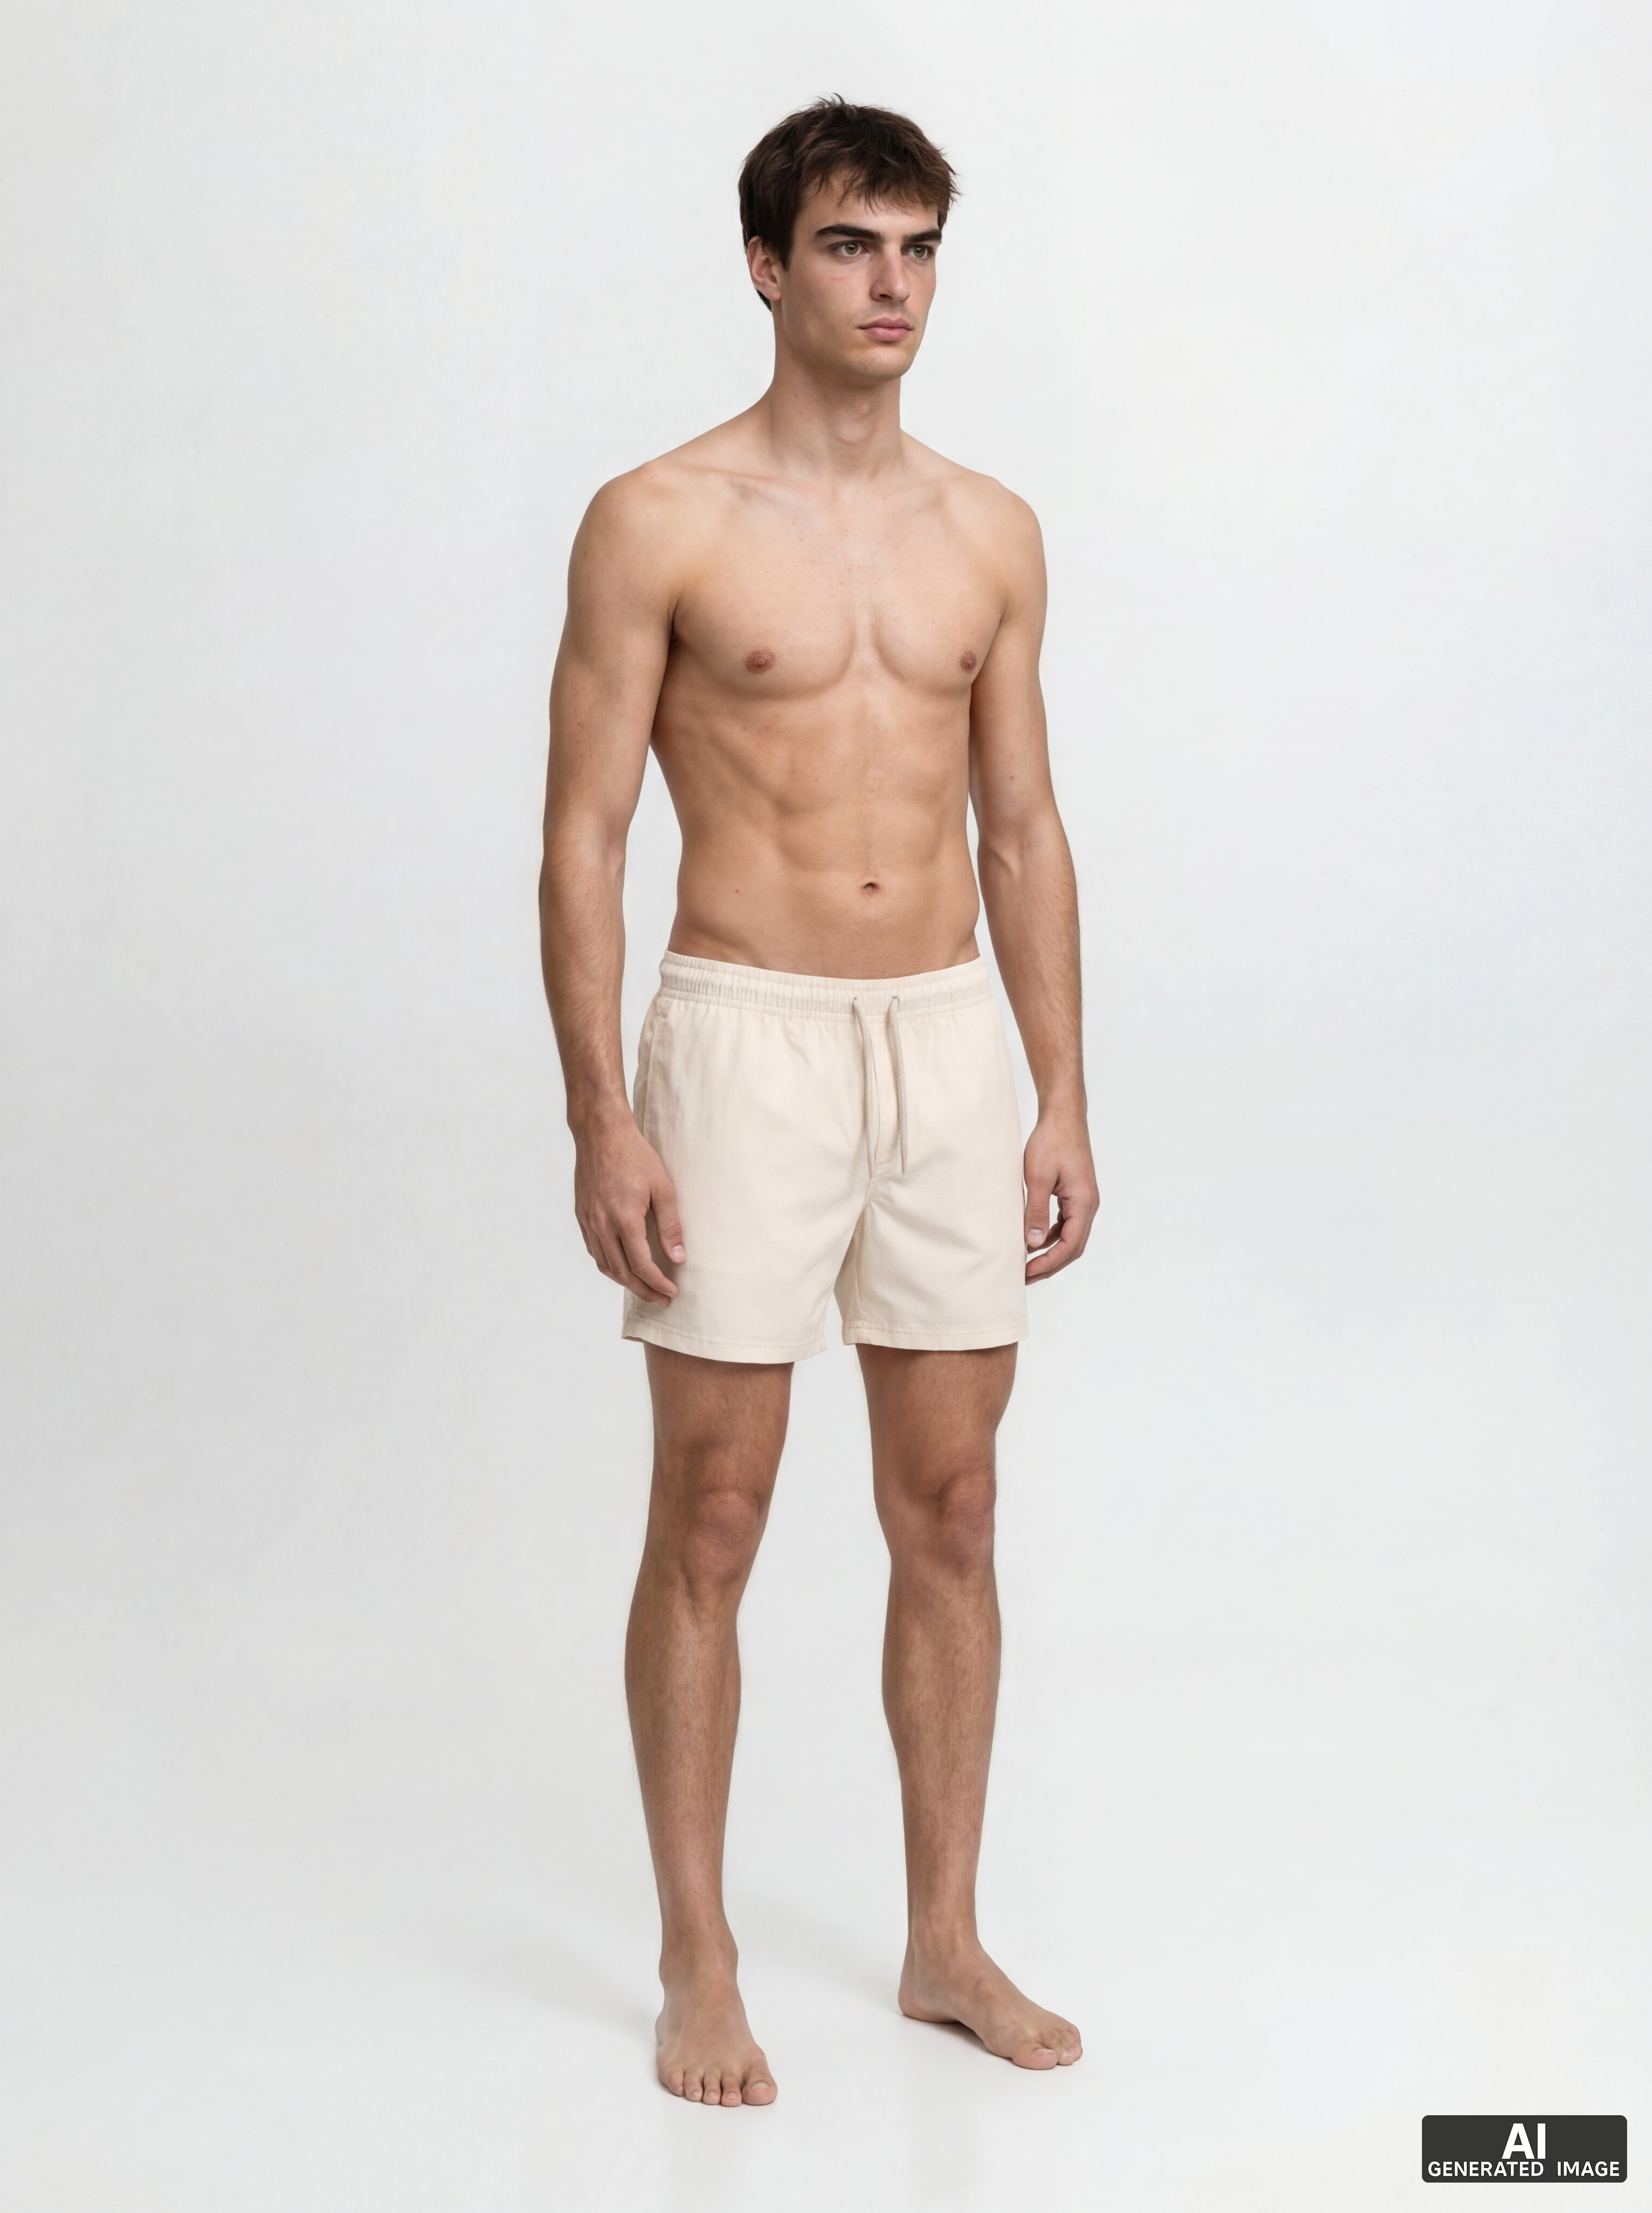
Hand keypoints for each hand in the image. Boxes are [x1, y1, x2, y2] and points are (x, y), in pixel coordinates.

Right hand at [572, 1109, 684, 1307]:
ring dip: (625, 1281)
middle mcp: (602, 1225)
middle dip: (643, 1291)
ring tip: (644, 1288)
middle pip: (622, 1272)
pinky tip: (622, 1265)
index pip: (642, 1265)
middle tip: (661, 1300)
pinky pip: (594, 1250)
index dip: (658, 1283)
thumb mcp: (663, 1188)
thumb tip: (678, 1258)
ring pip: (605, 1265)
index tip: (672, 1292)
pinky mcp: (582, 1215)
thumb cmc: (635, 1156)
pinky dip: (609, 1265)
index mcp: (624, 1219)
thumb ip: (671, 1226)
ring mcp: (589, 1221)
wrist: (601, 1133)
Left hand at [1023, 1108, 1098, 1282]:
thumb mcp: (1038, 1177)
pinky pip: (1067, 1224)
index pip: (1070, 1245)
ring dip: (1051, 1252)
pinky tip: (1035, 1241)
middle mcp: (1089, 1204)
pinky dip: (1052, 1236)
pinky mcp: (1076, 1194)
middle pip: (1073, 1247)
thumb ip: (1035, 1211)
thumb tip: (1032, 1244)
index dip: (1049, 1263)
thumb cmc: (1051, 1141)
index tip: (1027, 1272)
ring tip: (1028, 1265)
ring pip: (1071, 1237)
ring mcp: (1084, 1200)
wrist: (1063, 1116)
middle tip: (1024, 1277)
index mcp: (1083, 1202)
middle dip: (1050, 1264)